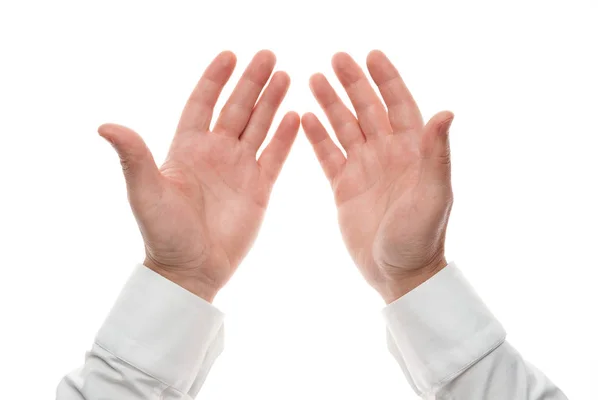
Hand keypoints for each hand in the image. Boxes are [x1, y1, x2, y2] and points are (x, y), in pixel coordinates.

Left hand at [98, 50, 298, 301]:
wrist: (191, 270)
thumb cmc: (164, 233)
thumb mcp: (145, 192)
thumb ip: (133, 156)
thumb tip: (105, 126)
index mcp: (187, 148)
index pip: (202, 103)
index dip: (215, 79)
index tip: (229, 55)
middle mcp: (215, 153)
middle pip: (236, 108)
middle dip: (252, 82)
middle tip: (268, 55)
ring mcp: (239, 170)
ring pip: (258, 127)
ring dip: (271, 102)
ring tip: (285, 76)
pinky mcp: (259, 189)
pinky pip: (274, 156)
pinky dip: (284, 137)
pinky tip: (294, 116)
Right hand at [302, 50, 453, 303]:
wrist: (399, 273)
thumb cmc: (421, 237)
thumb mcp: (433, 194)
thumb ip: (436, 154)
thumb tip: (445, 113)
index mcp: (412, 150)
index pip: (398, 104)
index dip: (386, 79)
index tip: (371, 55)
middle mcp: (387, 153)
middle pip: (368, 109)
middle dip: (353, 83)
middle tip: (335, 59)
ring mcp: (364, 169)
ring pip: (345, 127)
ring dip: (331, 103)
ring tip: (313, 78)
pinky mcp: (344, 187)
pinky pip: (328, 154)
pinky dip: (317, 136)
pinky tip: (304, 118)